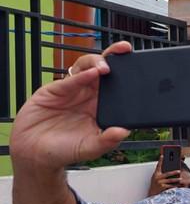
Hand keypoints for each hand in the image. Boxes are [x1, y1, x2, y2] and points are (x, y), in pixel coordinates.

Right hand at [10, 41, 132, 173]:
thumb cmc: (65, 151)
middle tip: (125, 50)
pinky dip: (81, 75)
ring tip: (106, 67)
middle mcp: (89, 97)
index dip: (128, 77)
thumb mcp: (90, 148)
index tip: (141, 70)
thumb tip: (124, 132)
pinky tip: (91, 72)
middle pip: (104, 71)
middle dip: (115, 58)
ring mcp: (73, 91)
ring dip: (98, 62)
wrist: (35, 153)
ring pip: (87, 68)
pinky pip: (71, 79)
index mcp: (101, 109)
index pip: (118, 88)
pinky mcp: (55, 90)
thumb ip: (107, 140)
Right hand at [148, 156, 181, 195]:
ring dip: (176, 180)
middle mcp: (157, 178)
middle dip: (174, 172)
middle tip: (179, 171)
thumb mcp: (156, 179)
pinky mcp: (162, 187)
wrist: (152, 193)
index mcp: (156, 174)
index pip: (158, 166)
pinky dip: (174, 186)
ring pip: (170, 180)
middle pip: (167, 174)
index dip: (160, 160)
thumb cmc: (156, 185)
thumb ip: (161, 175)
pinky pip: (170, 186)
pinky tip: (178, 186)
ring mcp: (160, 182)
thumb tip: (171, 172)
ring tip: (180, 179)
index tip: (162, 155)